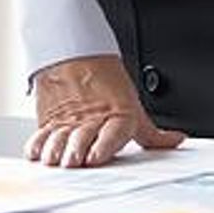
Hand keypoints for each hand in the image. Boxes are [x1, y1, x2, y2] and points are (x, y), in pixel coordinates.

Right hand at [28, 54, 185, 167]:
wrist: (74, 51)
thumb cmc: (104, 79)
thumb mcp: (132, 104)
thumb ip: (150, 133)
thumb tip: (176, 140)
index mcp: (115, 116)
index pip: (111, 134)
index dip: (103, 146)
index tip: (95, 157)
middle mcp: (90, 121)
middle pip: (82, 138)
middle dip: (77, 151)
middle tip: (73, 161)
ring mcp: (68, 121)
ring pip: (60, 138)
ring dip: (56, 150)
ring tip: (53, 159)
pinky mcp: (49, 120)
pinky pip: (42, 134)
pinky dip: (38, 145)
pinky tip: (37, 153)